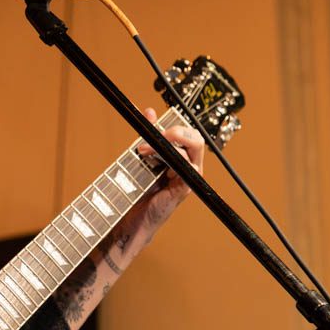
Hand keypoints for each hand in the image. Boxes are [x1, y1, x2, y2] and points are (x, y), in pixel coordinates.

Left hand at [131, 106, 204, 234]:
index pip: (186, 132)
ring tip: (142, 150)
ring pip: (193, 147)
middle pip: (196, 137)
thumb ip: (148, 136)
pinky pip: (186, 166)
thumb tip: (149, 111)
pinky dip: (173, 159)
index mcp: (182, 157)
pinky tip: (153, 161)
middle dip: (176, 130)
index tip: (149, 118)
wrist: (133, 217)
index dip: (171, 122)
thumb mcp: (142, 157)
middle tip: (154, 134)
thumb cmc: (139, 190)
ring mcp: (190, 177)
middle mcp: (189, 166)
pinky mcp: (185, 188)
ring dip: (166, 144)